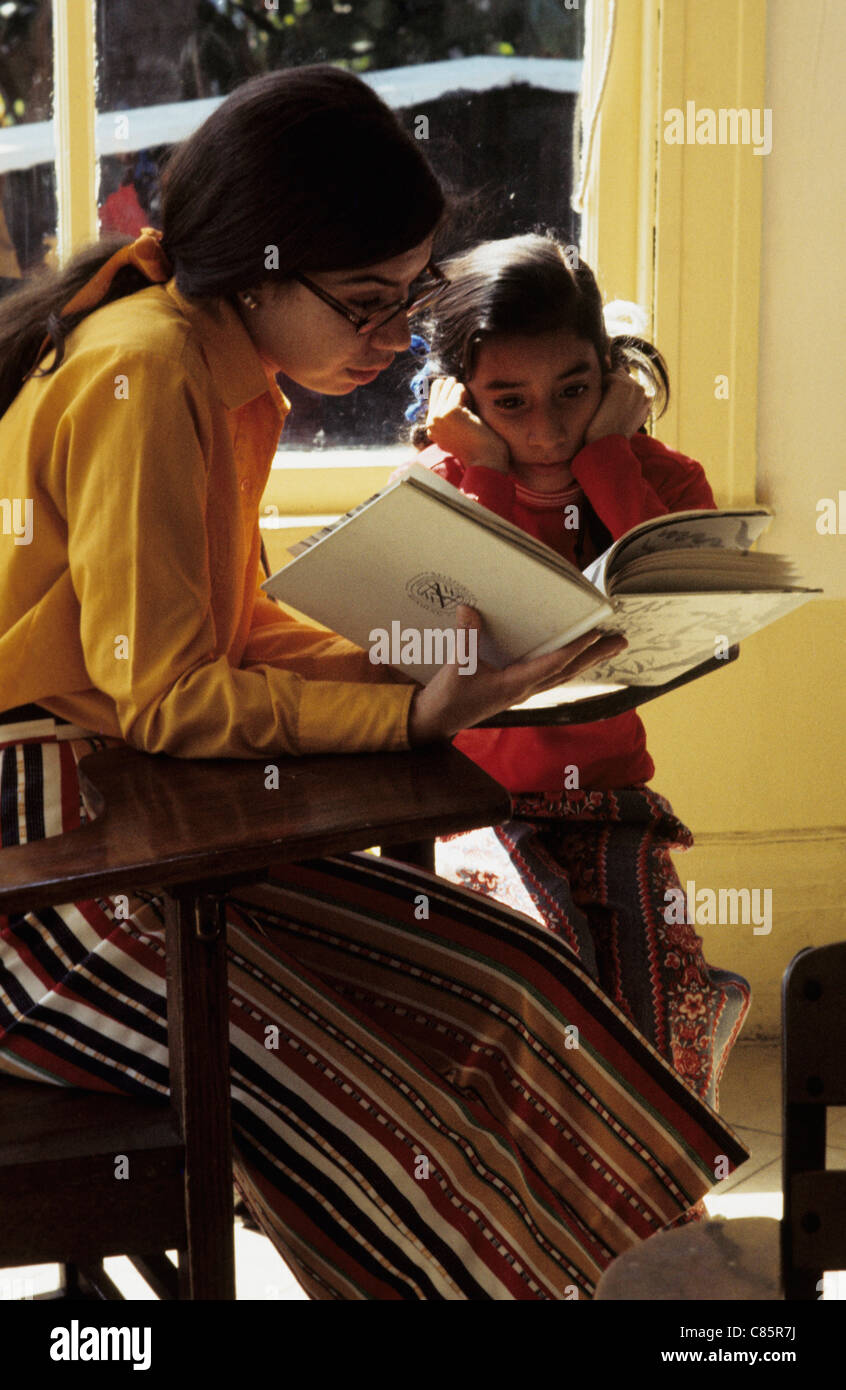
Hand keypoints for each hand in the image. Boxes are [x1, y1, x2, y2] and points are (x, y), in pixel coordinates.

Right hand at [407, 606, 626, 743]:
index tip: (595, 633)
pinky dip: (570, 665)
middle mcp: (525, 689)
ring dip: (589, 660)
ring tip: (611, 646)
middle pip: (569, 670)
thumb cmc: (449, 696)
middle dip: (596, 655)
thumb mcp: (456, 665)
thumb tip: (468, 609)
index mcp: (514, 684)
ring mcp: (523, 692)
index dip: (575, 648)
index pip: (553, 663)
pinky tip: (578, 659)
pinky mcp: (517, 690)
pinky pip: (552, 676)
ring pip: (564, 674)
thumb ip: (465, 637)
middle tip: (622, 641)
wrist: (438, 721)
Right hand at [424, 376, 510, 471]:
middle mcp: (431, 422)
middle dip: (454, 390)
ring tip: (470, 409)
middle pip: (438, 386)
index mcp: (430, 428)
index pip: (434, 395)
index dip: (451, 395)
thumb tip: (446, 387)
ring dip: (463, 391)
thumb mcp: (456, 432)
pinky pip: (458, 389)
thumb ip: (447, 417)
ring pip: (448, 385)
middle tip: (467, 405)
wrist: (485, 460)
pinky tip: (472, 410)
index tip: (463, 408)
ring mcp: (438, 416)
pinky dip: (468, 394)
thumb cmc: (477, 446)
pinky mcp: (450, 411)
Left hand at [583, 368, 650, 444]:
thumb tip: (620, 386)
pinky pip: (608, 376)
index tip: (610, 406)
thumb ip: (627, 404)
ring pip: (616, 374)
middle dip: (612, 385)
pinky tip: (601, 403)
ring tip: (604, 406)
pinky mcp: (622, 385)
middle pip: (624, 375)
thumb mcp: (625, 420)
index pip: (631, 384)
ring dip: (606, 385)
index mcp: (647, 402)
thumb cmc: (611, 437)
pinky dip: (601, 387)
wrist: (607, 446)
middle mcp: (645, 393)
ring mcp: (635, 388)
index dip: (616, 391)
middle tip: (606, 407)